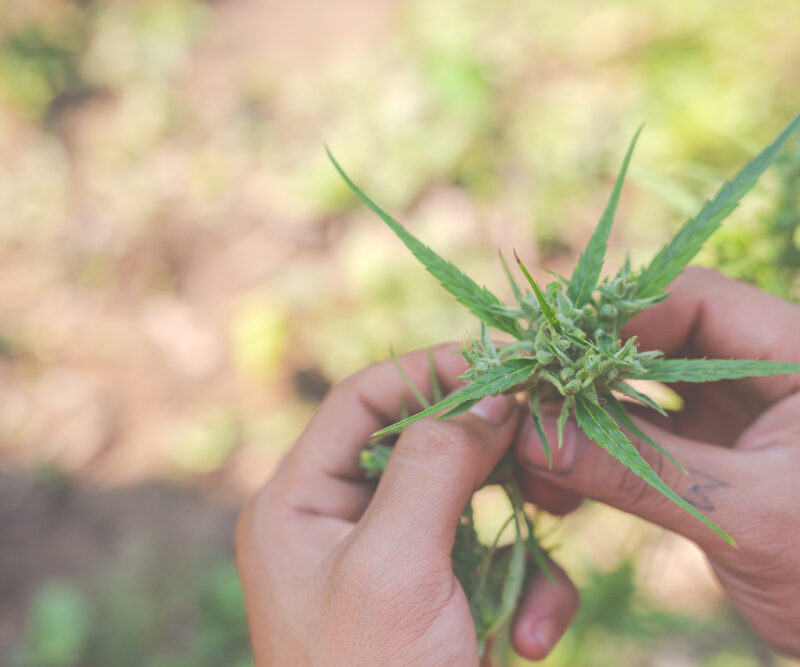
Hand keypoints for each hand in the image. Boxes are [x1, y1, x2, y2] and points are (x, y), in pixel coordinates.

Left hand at [236, 345, 578, 664]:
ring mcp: (390, 561)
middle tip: (547, 450)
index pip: (365, 399)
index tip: (506, 369)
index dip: (432, 372)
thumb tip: (490, 395)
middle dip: (491, 457)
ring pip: (471, 504)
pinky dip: (527, 590)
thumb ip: (436, 464)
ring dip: (520, 543)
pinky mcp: (434, 598)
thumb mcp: (395, 565)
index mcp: (299, 501)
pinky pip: (490, 560)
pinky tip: (535, 640)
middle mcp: (338, 521)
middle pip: (424, 443)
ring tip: (538, 601)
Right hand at [515, 267, 799, 656]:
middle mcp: (760, 372)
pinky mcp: (710, 452)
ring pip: (641, 387)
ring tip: (531, 444)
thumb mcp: (745, 515)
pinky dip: (600, 451)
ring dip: (585, 415)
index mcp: (796, 355)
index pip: (696, 300)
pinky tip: (559, 477)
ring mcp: (733, 412)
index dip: (620, 322)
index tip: (555, 359)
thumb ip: (640, 470)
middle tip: (524, 397)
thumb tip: (532, 437)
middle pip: (656, 338)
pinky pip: (641, 433)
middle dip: (588, 371)